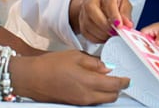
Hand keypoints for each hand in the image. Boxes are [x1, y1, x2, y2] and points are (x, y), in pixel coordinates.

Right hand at [10, 50, 128, 104]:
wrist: (31, 78)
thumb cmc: (50, 65)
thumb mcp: (75, 56)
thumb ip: (94, 63)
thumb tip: (106, 68)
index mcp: (88, 82)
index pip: (114, 86)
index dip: (123, 82)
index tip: (127, 78)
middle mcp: (86, 96)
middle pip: (111, 97)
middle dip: (117, 88)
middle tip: (117, 78)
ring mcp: (80, 101)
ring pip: (102, 100)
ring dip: (106, 91)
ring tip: (103, 78)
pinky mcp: (74, 103)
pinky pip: (91, 100)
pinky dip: (96, 93)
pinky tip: (91, 82)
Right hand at [69, 0, 132, 42]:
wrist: (100, 1)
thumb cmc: (115, 2)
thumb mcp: (125, 4)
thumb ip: (126, 14)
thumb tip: (127, 25)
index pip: (109, 2)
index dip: (114, 15)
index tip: (119, 26)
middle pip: (92, 11)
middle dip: (104, 25)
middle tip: (114, 33)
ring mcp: (84, 9)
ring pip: (88, 23)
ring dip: (101, 33)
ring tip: (110, 35)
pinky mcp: (81, 21)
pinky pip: (85, 32)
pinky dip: (96, 38)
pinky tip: (104, 37)